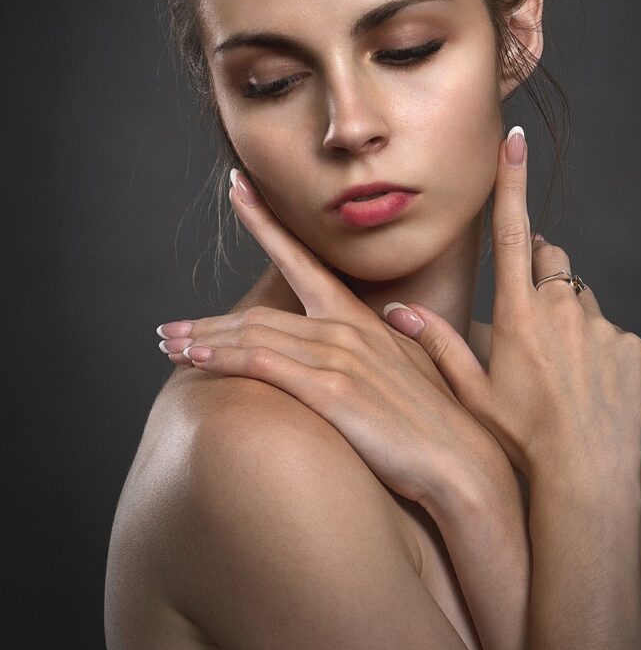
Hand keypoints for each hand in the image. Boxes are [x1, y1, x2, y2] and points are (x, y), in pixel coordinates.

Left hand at [156, 170, 507, 509]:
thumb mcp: (423, 363)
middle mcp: (346, 328)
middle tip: (168, 329)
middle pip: (259, 315)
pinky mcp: (332, 391)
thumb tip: (399, 311)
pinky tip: (194, 361)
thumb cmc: (442, 420)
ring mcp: (339, 357)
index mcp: (362, 318)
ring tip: (168, 348)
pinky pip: (263, 365)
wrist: (463, 462)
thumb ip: (411, 330)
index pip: (303, 260)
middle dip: (208, 322)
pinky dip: (223, 358)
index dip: (265, 221)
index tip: (236, 187)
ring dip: (203, 342)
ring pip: (253, 337)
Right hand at [384, 127, 640, 483]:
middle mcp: (562, 308)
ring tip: (560, 366)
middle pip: (551, 258)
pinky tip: (588, 385)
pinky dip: (599, 348)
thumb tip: (397, 311)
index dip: (511, 183)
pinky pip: (612, 332)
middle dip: (540, 268)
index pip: (512, 232)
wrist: (585, 476)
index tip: (514, 141)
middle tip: (530, 317)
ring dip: (568, 315)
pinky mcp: (631, 346)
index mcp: (519, 313)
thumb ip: (438, 343)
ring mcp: (601, 325)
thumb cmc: (521, 437)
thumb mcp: (472, 392)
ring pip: (581, 298)